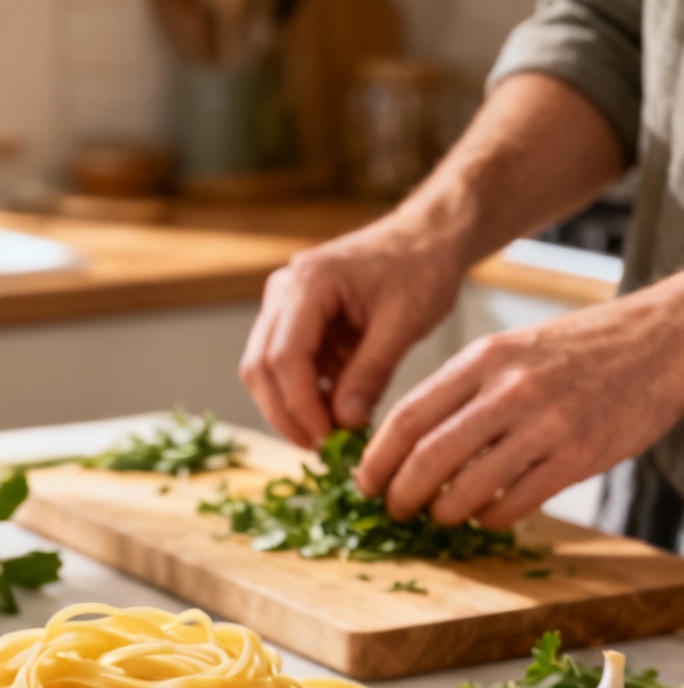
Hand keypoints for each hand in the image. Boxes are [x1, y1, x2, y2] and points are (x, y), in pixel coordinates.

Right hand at [239, 217, 465, 449]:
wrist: (426, 239)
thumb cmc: (421, 269)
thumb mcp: (404, 323)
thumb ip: (371, 373)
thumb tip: (344, 424)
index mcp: (310, 282)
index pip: (283, 357)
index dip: (299, 406)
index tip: (327, 439)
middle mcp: (284, 290)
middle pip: (260, 368)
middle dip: (288, 415)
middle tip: (323, 448)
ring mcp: (283, 305)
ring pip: (264, 372)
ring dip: (292, 408)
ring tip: (332, 433)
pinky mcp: (293, 322)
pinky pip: (284, 368)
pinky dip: (304, 395)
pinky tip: (335, 410)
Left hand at [356, 280, 683, 528]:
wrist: (660, 342)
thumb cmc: (578, 351)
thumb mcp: (512, 350)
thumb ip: (464, 390)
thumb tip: (409, 443)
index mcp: (484, 359)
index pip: (408, 417)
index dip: (377, 458)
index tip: (365, 483)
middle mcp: (509, 390)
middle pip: (428, 458)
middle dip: (401, 495)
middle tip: (396, 510)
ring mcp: (544, 425)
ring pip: (467, 489)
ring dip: (444, 513)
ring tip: (441, 515)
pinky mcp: (576, 457)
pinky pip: (513, 505)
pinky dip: (490, 518)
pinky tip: (487, 515)